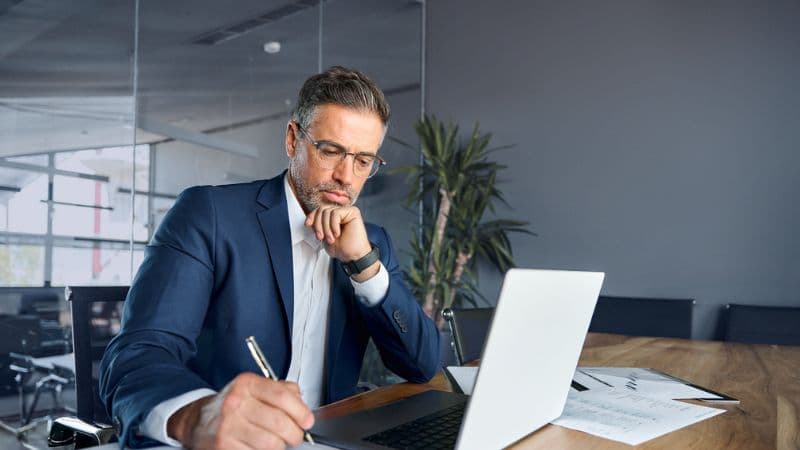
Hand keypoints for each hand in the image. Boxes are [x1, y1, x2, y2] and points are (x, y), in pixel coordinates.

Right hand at [168, 373, 313, 449]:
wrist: (198, 421)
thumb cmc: (232, 406)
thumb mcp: (254, 389)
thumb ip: (282, 391)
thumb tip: (302, 405)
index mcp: (246, 384)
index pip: (282, 397)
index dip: (301, 412)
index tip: (307, 421)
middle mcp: (235, 403)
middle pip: (280, 423)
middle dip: (294, 434)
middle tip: (295, 436)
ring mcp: (228, 426)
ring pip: (271, 444)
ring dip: (280, 446)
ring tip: (277, 442)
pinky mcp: (223, 446)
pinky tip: (259, 447)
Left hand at [305, 205, 378, 280]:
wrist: (353, 256)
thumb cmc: (342, 248)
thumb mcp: (323, 236)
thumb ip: (318, 226)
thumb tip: (310, 219)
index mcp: (333, 217)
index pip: (319, 210)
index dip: (312, 216)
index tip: (308, 225)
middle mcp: (340, 212)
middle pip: (322, 209)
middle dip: (318, 225)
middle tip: (321, 237)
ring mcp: (347, 211)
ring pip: (327, 211)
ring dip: (326, 228)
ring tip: (331, 238)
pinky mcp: (353, 212)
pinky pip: (335, 214)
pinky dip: (333, 225)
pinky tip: (337, 234)